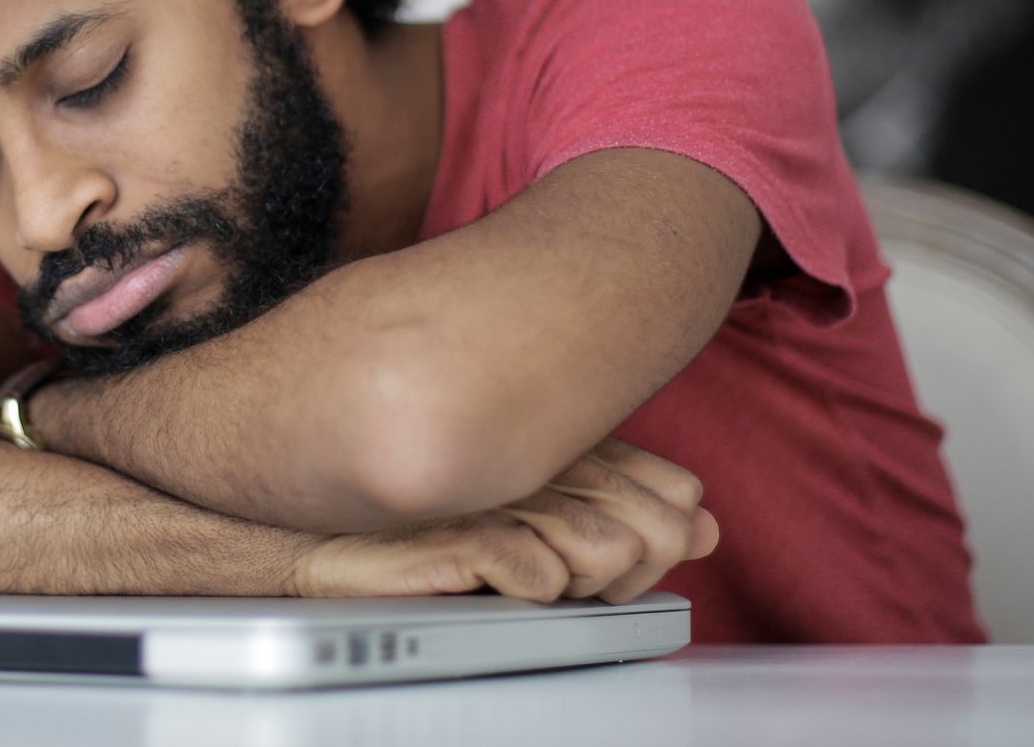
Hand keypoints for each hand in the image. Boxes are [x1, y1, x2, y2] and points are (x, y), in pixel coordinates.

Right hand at [286, 437, 717, 602]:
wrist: (327, 530)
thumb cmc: (431, 521)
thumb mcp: (539, 520)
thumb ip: (623, 515)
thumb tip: (706, 527)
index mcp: (566, 445)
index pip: (674, 492)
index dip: (665, 534)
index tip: (628, 555)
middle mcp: (542, 458)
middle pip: (656, 529)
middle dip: (637, 572)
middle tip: (584, 578)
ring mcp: (504, 491)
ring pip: (610, 556)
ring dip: (584, 583)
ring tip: (537, 576)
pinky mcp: (461, 530)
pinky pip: (544, 577)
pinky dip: (535, 589)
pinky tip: (506, 580)